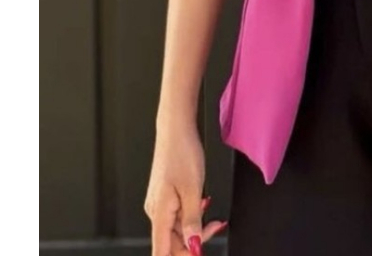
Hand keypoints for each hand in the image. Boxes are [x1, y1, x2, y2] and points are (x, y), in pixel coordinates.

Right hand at [144, 121, 227, 255]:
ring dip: (196, 226)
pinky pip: (179, 214)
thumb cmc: (181, 152)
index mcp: (159, 213)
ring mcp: (161, 203)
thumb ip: (193, 219)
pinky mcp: (166, 195)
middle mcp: (156, 211)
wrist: (175, 129)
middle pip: (173, 241)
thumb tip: (193, 244)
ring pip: (178, 227)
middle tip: (215, 228)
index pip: (161, 251)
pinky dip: (193, 214)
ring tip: (213, 217)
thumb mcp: (193, 188)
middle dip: (194, 240)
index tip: (197, 254)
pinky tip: (202, 205)